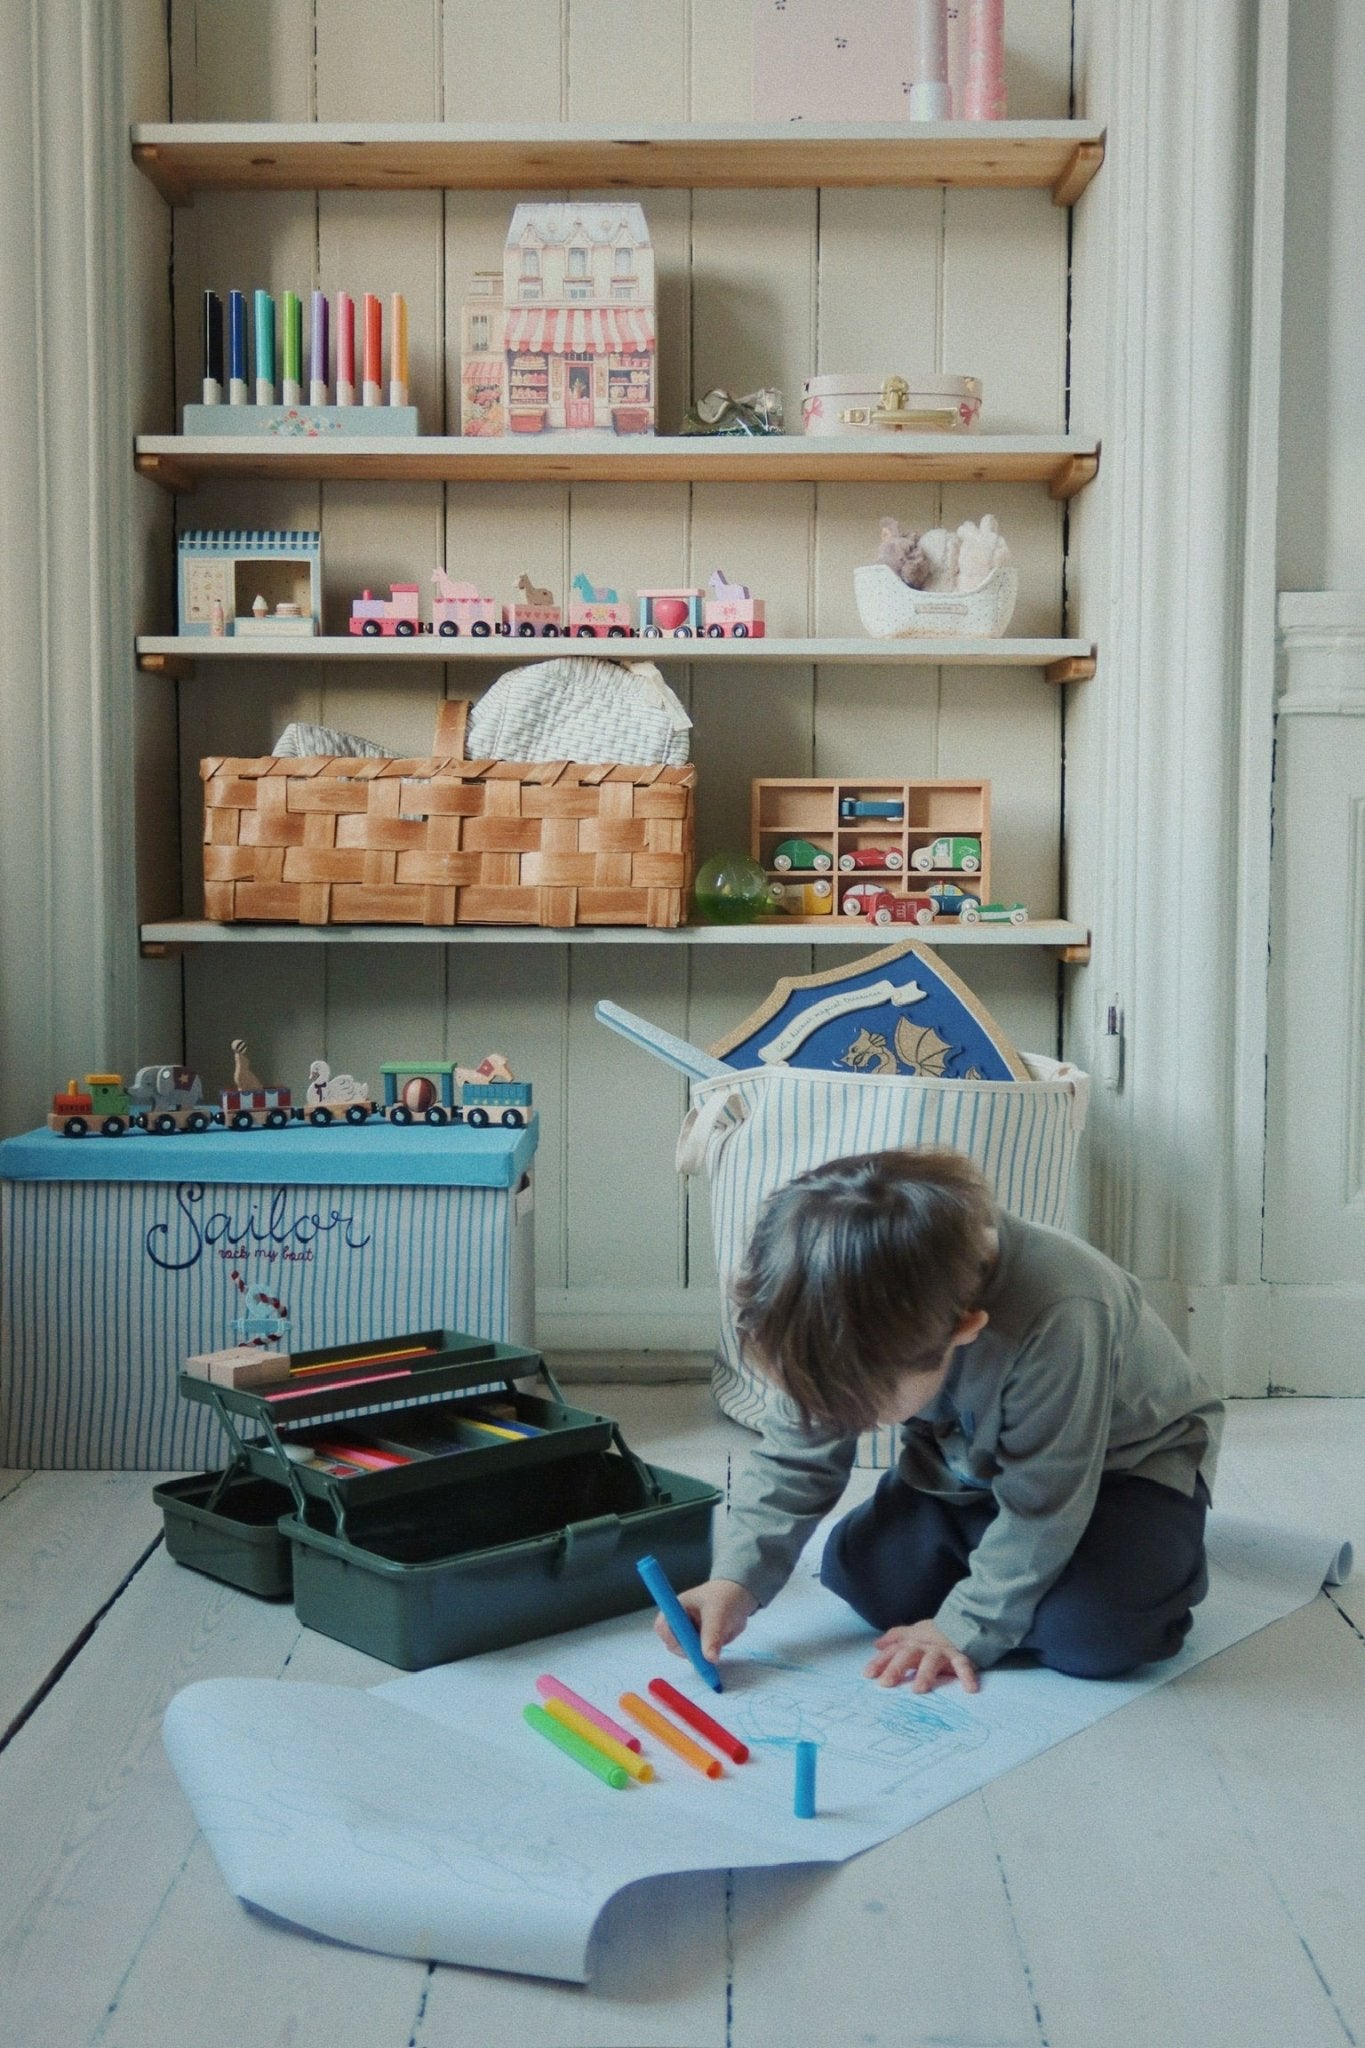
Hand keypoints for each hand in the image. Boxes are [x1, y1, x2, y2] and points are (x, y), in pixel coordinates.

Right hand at [655, 1578, 757, 1664]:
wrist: (740, 1596)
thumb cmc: (725, 1597)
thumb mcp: (719, 1614)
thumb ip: (712, 1636)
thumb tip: (710, 1658)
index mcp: (676, 1608)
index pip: (662, 1627)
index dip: (672, 1639)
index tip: (689, 1647)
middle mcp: (679, 1621)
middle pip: (672, 1644)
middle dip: (688, 1651)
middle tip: (706, 1653)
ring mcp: (688, 1633)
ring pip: (687, 1652)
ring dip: (700, 1653)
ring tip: (717, 1641)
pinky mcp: (699, 1642)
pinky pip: (699, 1655)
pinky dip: (708, 1654)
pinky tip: (719, 1644)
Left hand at [864, 1620, 979, 1693]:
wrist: (964, 1623)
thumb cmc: (935, 1633)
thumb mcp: (914, 1633)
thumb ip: (895, 1639)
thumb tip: (876, 1644)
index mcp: (912, 1642)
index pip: (892, 1652)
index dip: (879, 1662)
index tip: (868, 1675)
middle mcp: (924, 1646)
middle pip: (907, 1654)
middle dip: (896, 1667)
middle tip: (885, 1683)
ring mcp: (942, 1651)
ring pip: (932, 1661)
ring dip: (925, 1674)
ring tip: (918, 1689)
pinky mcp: (960, 1656)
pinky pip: (963, 1665)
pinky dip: (967, 1675)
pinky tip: (970, 1689)